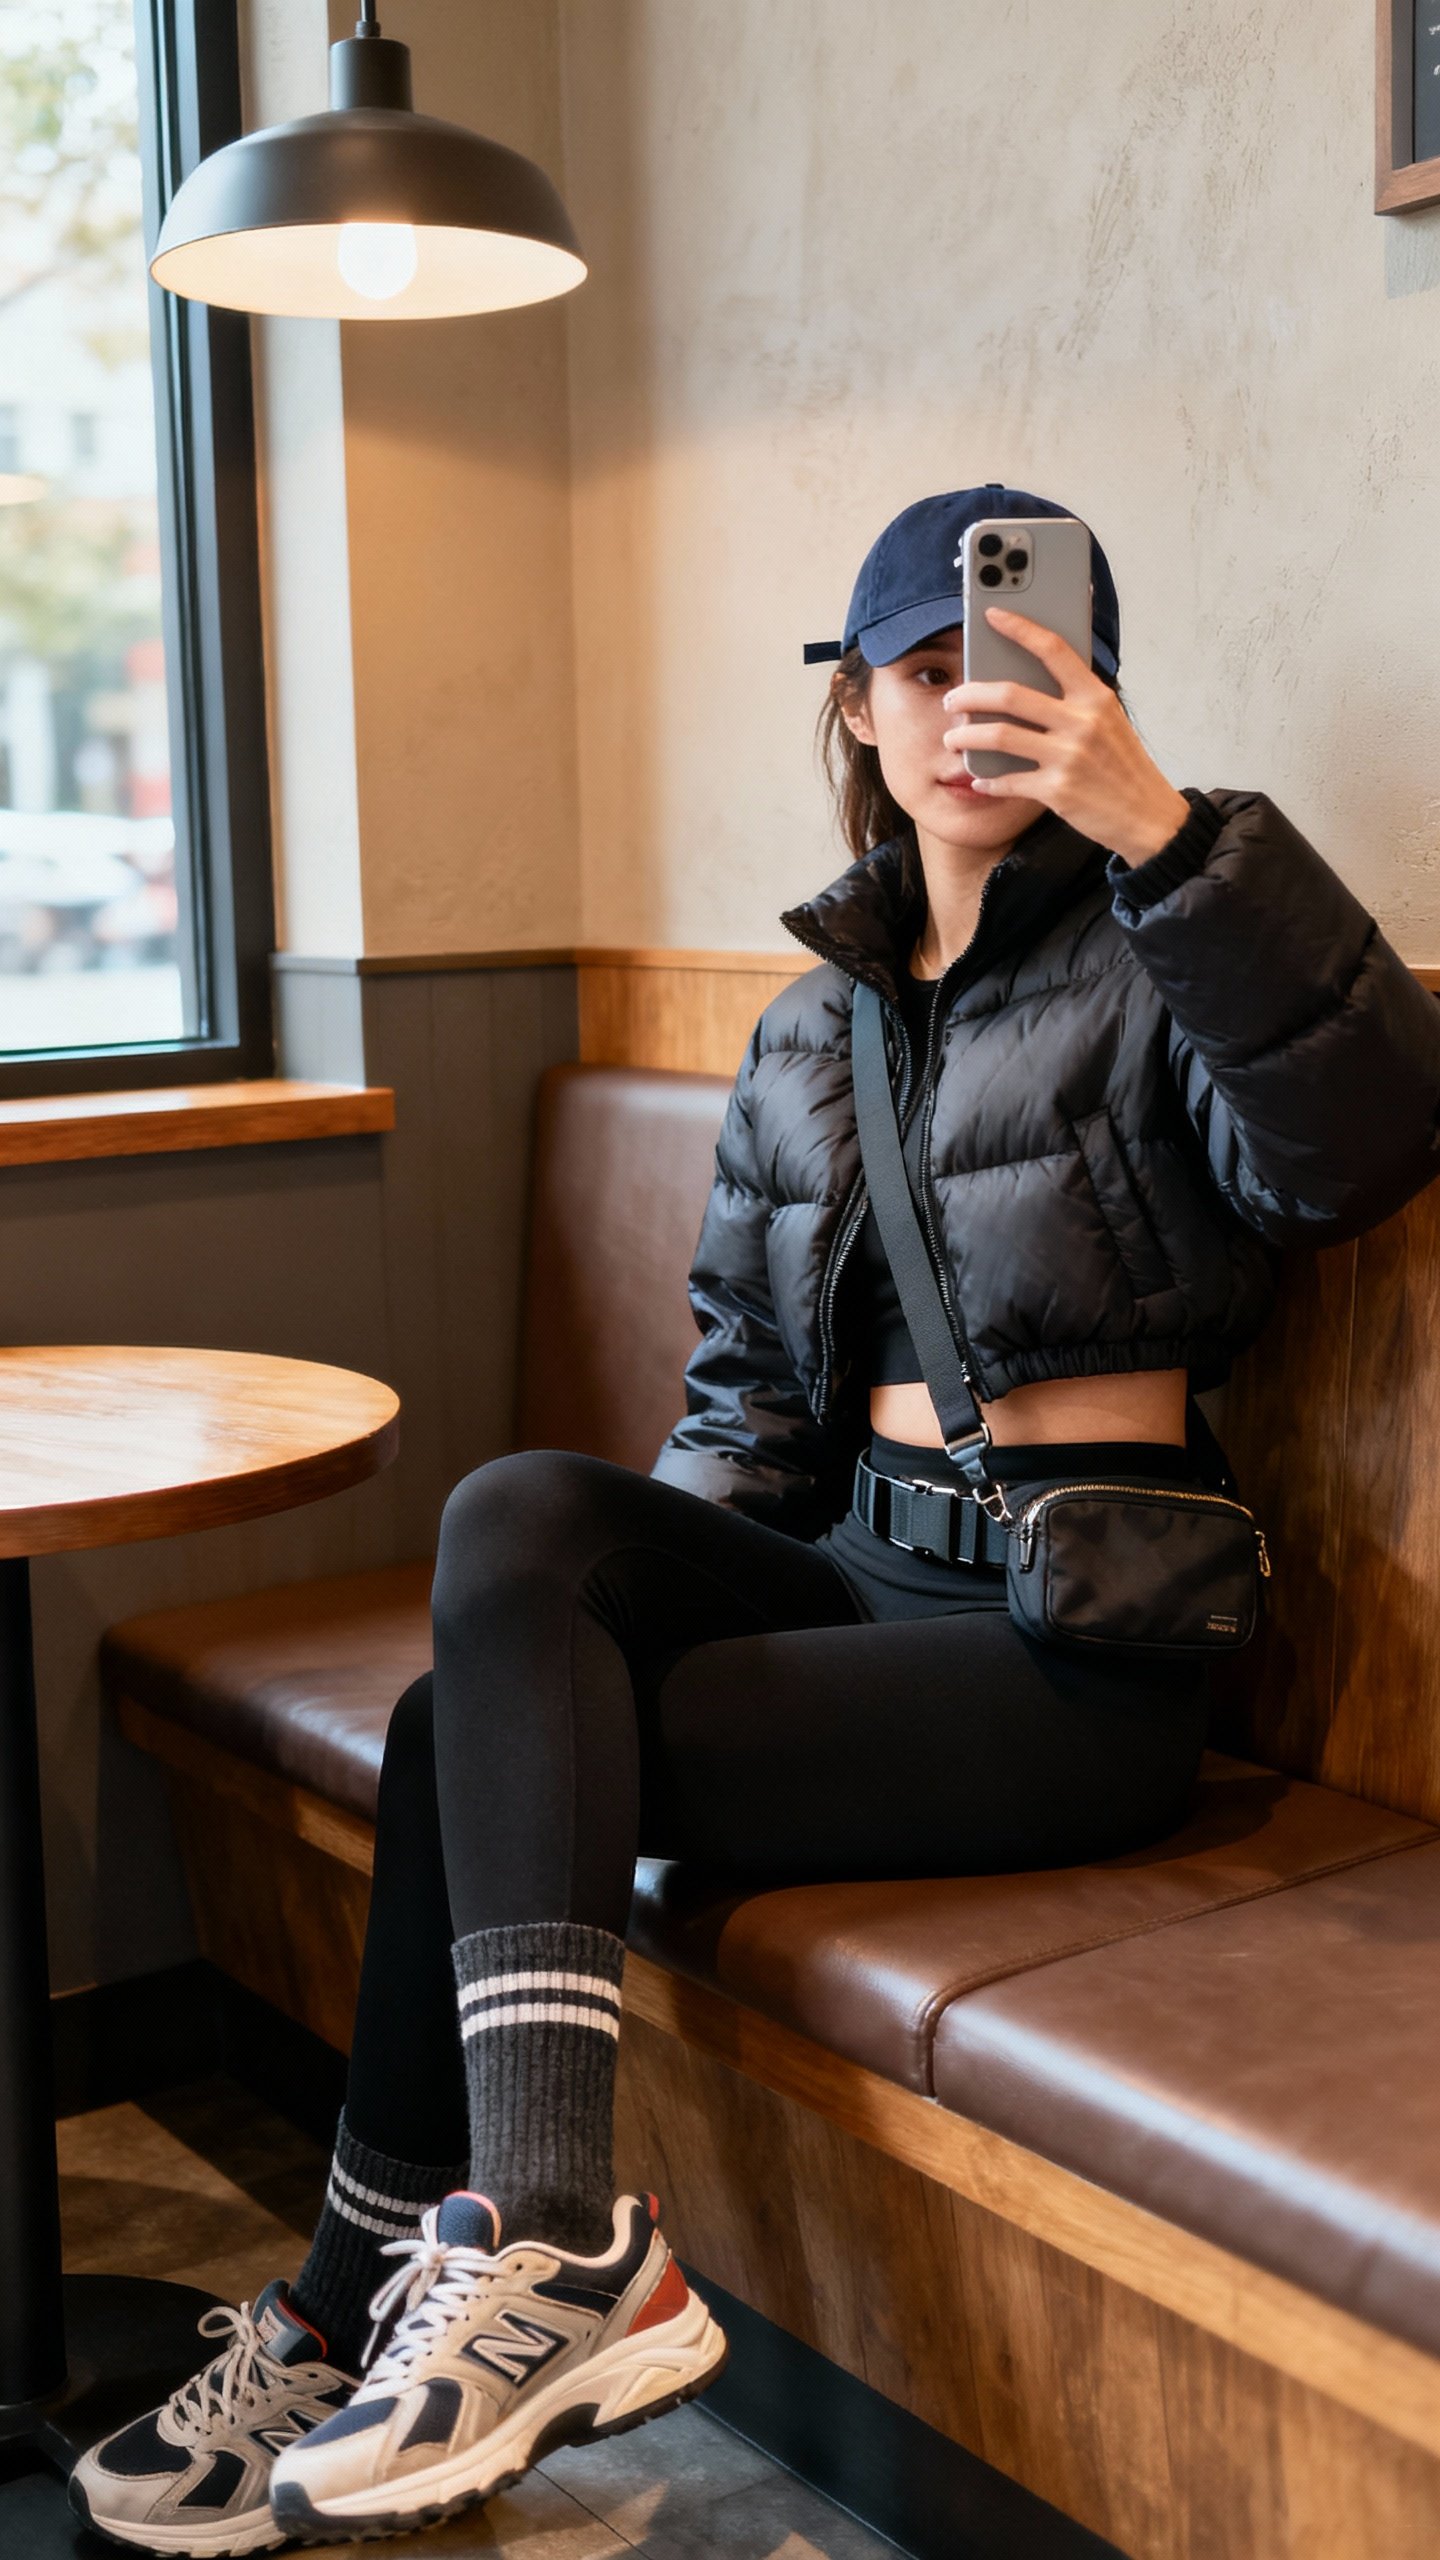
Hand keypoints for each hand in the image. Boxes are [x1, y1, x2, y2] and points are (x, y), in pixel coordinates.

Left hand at [942, 607, 1188, 865]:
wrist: (1147, 815)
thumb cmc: (1122, 764)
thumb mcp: (1109, 720)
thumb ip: (1075, 698)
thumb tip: (1027, 676)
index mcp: (1095, 697)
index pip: (1052, 649)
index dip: (1019, 627)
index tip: (991, 615)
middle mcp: (1082, 722)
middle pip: (1010, 695)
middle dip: (969, 695)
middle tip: (952, 700)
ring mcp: (1069, 756)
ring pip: (1000, 736)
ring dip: (967, 737)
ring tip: (953, 740)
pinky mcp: (1058, 791)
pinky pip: (1008, 781)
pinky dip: (988, 781)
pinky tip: (979, 780)